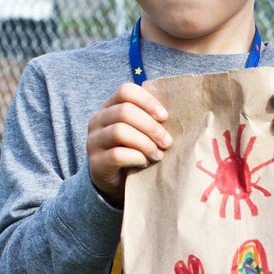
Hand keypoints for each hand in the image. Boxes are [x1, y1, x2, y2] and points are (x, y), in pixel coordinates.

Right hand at [87, 83, 171, 207]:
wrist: (117, 182)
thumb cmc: (136, 150)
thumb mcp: (142, 131)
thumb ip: (152, 119)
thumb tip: (180, 113)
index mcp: (110, 107)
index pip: (126, 91)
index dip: (147, 101)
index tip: (165, 117)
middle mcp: (98, 121)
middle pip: (124, 111)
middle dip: (151, 127)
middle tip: (167, 142)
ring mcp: (94, 141)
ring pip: (119, 131)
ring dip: (145, 143)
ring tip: (158, 155)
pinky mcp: (96, 162)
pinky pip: (116, 154)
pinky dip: (136, 157)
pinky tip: (145, 162)